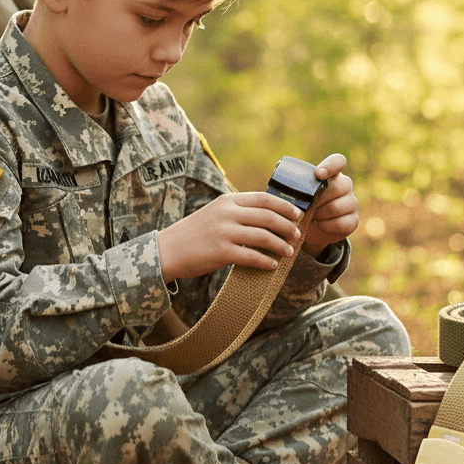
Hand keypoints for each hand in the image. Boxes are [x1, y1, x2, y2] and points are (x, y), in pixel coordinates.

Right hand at [156, 192, 302, 280]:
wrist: (167, 250)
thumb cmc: (193, 234)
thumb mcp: (214, 213)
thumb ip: (236, 211)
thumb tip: (267, 216)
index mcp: (226, 201)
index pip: (263, 198)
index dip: (284, 206)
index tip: (297, 214)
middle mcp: (227, 214)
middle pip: (268, 217)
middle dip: (287, 226)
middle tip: (297, 235)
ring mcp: (224, 233)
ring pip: (263, 237)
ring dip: (281, 245)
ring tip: (289, 252)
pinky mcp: (221, 253)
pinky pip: (252, 257)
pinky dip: (266, 261)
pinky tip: (272, 265)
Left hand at [302, 153, 358, 256]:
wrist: (309, 230)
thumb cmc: (301, 207)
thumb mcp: (295, 195)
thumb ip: (292, 186)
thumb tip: (279, 182)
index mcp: (331, 174)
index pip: (338, 161)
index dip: (330, 166)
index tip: (318, 174)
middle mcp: (345, 185)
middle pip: (337, 186)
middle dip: (318, 199)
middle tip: (307, 206)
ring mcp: (351, 202)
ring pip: (337, 206)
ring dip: (320, 214)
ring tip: (311, 216)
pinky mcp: (353, 220)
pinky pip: (341, 223)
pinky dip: (327, 226)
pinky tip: (320, 225)